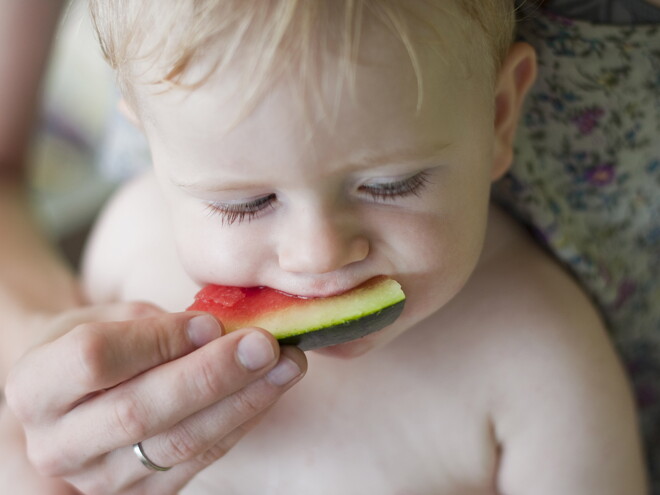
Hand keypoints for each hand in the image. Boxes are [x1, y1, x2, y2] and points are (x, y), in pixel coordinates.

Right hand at [4, 302, 305, 493]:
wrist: (75, 400)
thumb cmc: (91, 346)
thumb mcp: (100, 320)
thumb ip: (148, 325)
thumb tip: (216, 331)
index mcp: (34, 387)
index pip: (94, 358)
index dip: (157, 339)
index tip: (210, 323)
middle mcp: (58, 444)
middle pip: (140, 410)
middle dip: (211, 375)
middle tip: (266, 345)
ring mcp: (98, 479)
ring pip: (177, 444)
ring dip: (242, 402)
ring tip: (287, 365)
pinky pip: (199, 462)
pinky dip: (240, 423)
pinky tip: (269, 391)